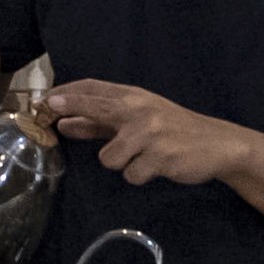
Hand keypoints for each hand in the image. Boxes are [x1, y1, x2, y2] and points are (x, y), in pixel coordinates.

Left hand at [43, 80, 253, 187]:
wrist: (217, 144)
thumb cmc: (173, 130)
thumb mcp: (139, 120)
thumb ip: (101, 123)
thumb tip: (63, 123)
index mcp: (135, 97)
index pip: (96, 88)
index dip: (70, 92)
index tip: (46, 99)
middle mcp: (141, 111)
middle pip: (97, 107)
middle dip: (72, 107)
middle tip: (48, 109)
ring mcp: (150, 133)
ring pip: (109, 158)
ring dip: (121, 163)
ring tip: (143, 158)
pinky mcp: (160, 157)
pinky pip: (131, 175)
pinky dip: (140, 175)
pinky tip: (158, 167)